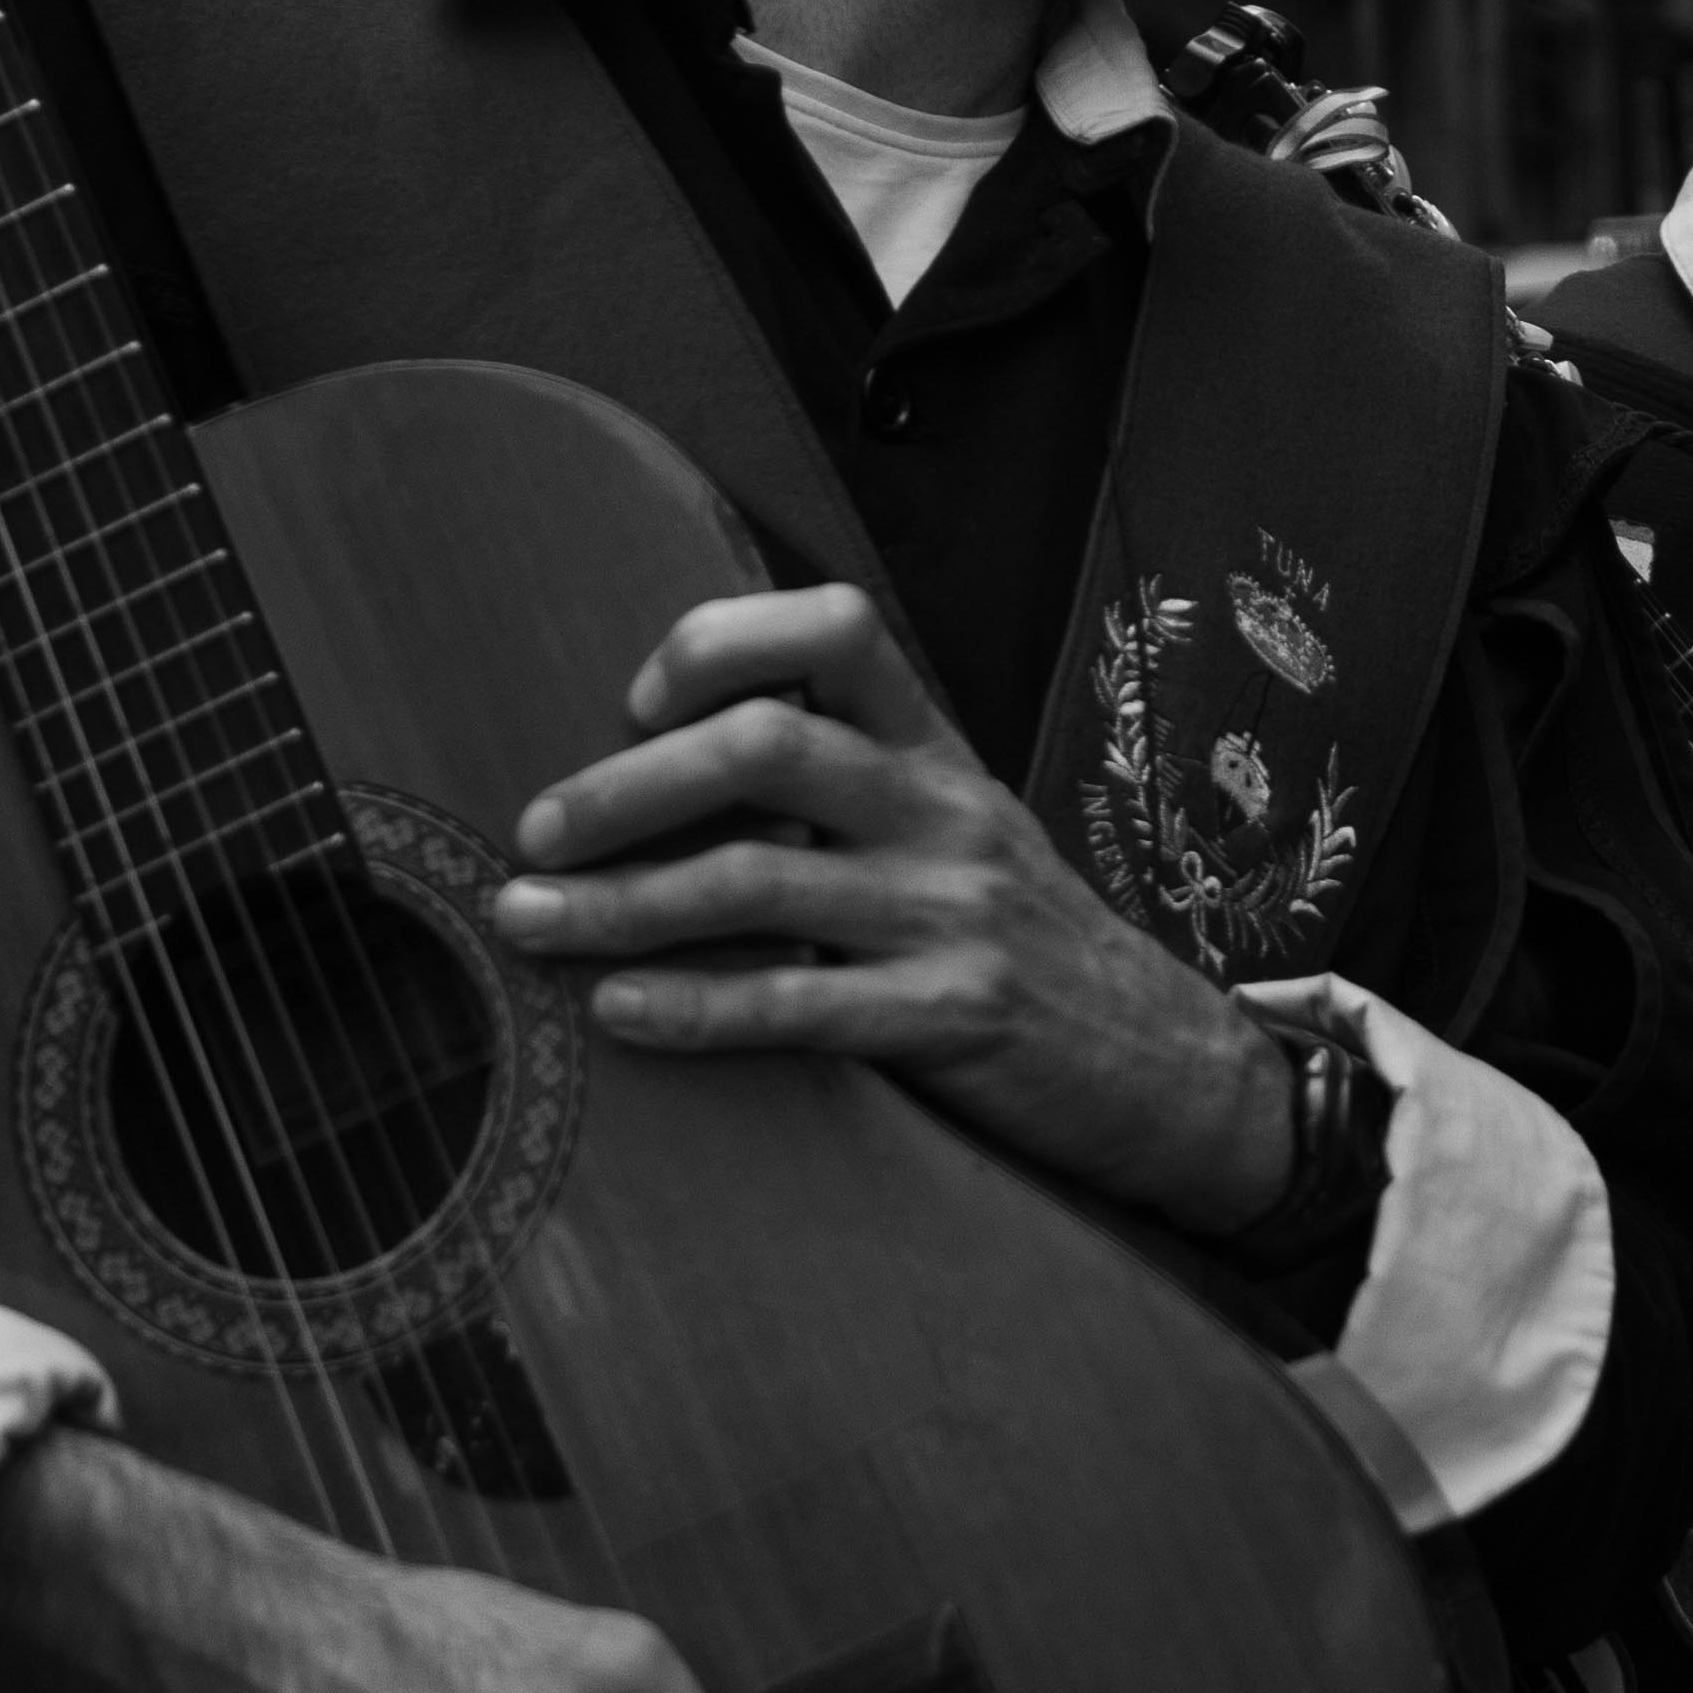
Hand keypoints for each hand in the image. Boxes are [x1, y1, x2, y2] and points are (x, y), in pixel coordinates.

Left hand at [487, 586, 1286, 1232]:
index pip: (836, 626)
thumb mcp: (957, 834)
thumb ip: (849, 792)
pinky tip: (619, 1013)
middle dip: (624, 787)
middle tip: (532, 833)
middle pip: (766, 744)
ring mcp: (952, 910)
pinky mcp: (953, 1017)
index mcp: (938, 749)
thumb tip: (667, 773)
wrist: (1165, 1066)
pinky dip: (693, 1007)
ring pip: (757, 880)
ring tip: (526, 925)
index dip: (720, 641)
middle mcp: (944, 809)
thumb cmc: (1023, 944)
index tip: (637, 702)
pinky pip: (797, 1003)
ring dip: (618, 903)